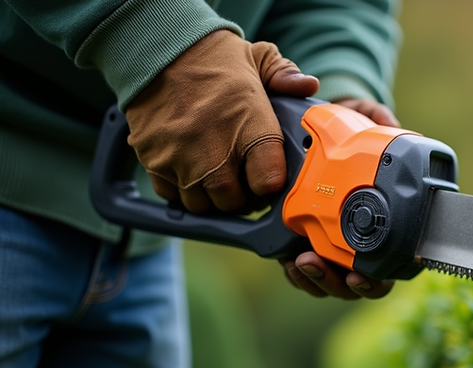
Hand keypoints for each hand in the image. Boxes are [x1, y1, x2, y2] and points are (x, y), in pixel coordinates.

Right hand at [125, 30, 318, 212]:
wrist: (155, 47)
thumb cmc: (212, 58)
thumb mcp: (257, 58)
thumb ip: (285, 76)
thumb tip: (308, 86)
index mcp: (249, 124)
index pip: (268, 181)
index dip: (270, 184)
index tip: (267, 178)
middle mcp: (214, 147)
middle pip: (232, 200)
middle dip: (239, 196)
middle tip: (240, 180)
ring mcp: (180, 156)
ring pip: (200, 203)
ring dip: (210, 196)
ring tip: (214, 175)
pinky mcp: (153, 159)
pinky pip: (170, 194)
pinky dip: (180, 189)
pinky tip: (189, 171)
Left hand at [280, 97, 398, 298]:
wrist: (321, 132)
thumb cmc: (351, 132)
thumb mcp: (363, 116)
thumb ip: (377, 117)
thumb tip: (392, 125)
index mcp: (381, 226)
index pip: (385, 268)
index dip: (375, 280)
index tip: (360, 274)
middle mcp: (358, 242)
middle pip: (355, 283)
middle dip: (340, 283)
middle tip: (329, 268)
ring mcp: (332, 245)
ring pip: (329, 282)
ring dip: (317, 280)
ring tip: (302, 262)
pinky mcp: (306, 243)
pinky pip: (304, 272)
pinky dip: (298, 275)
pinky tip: (289, 262)